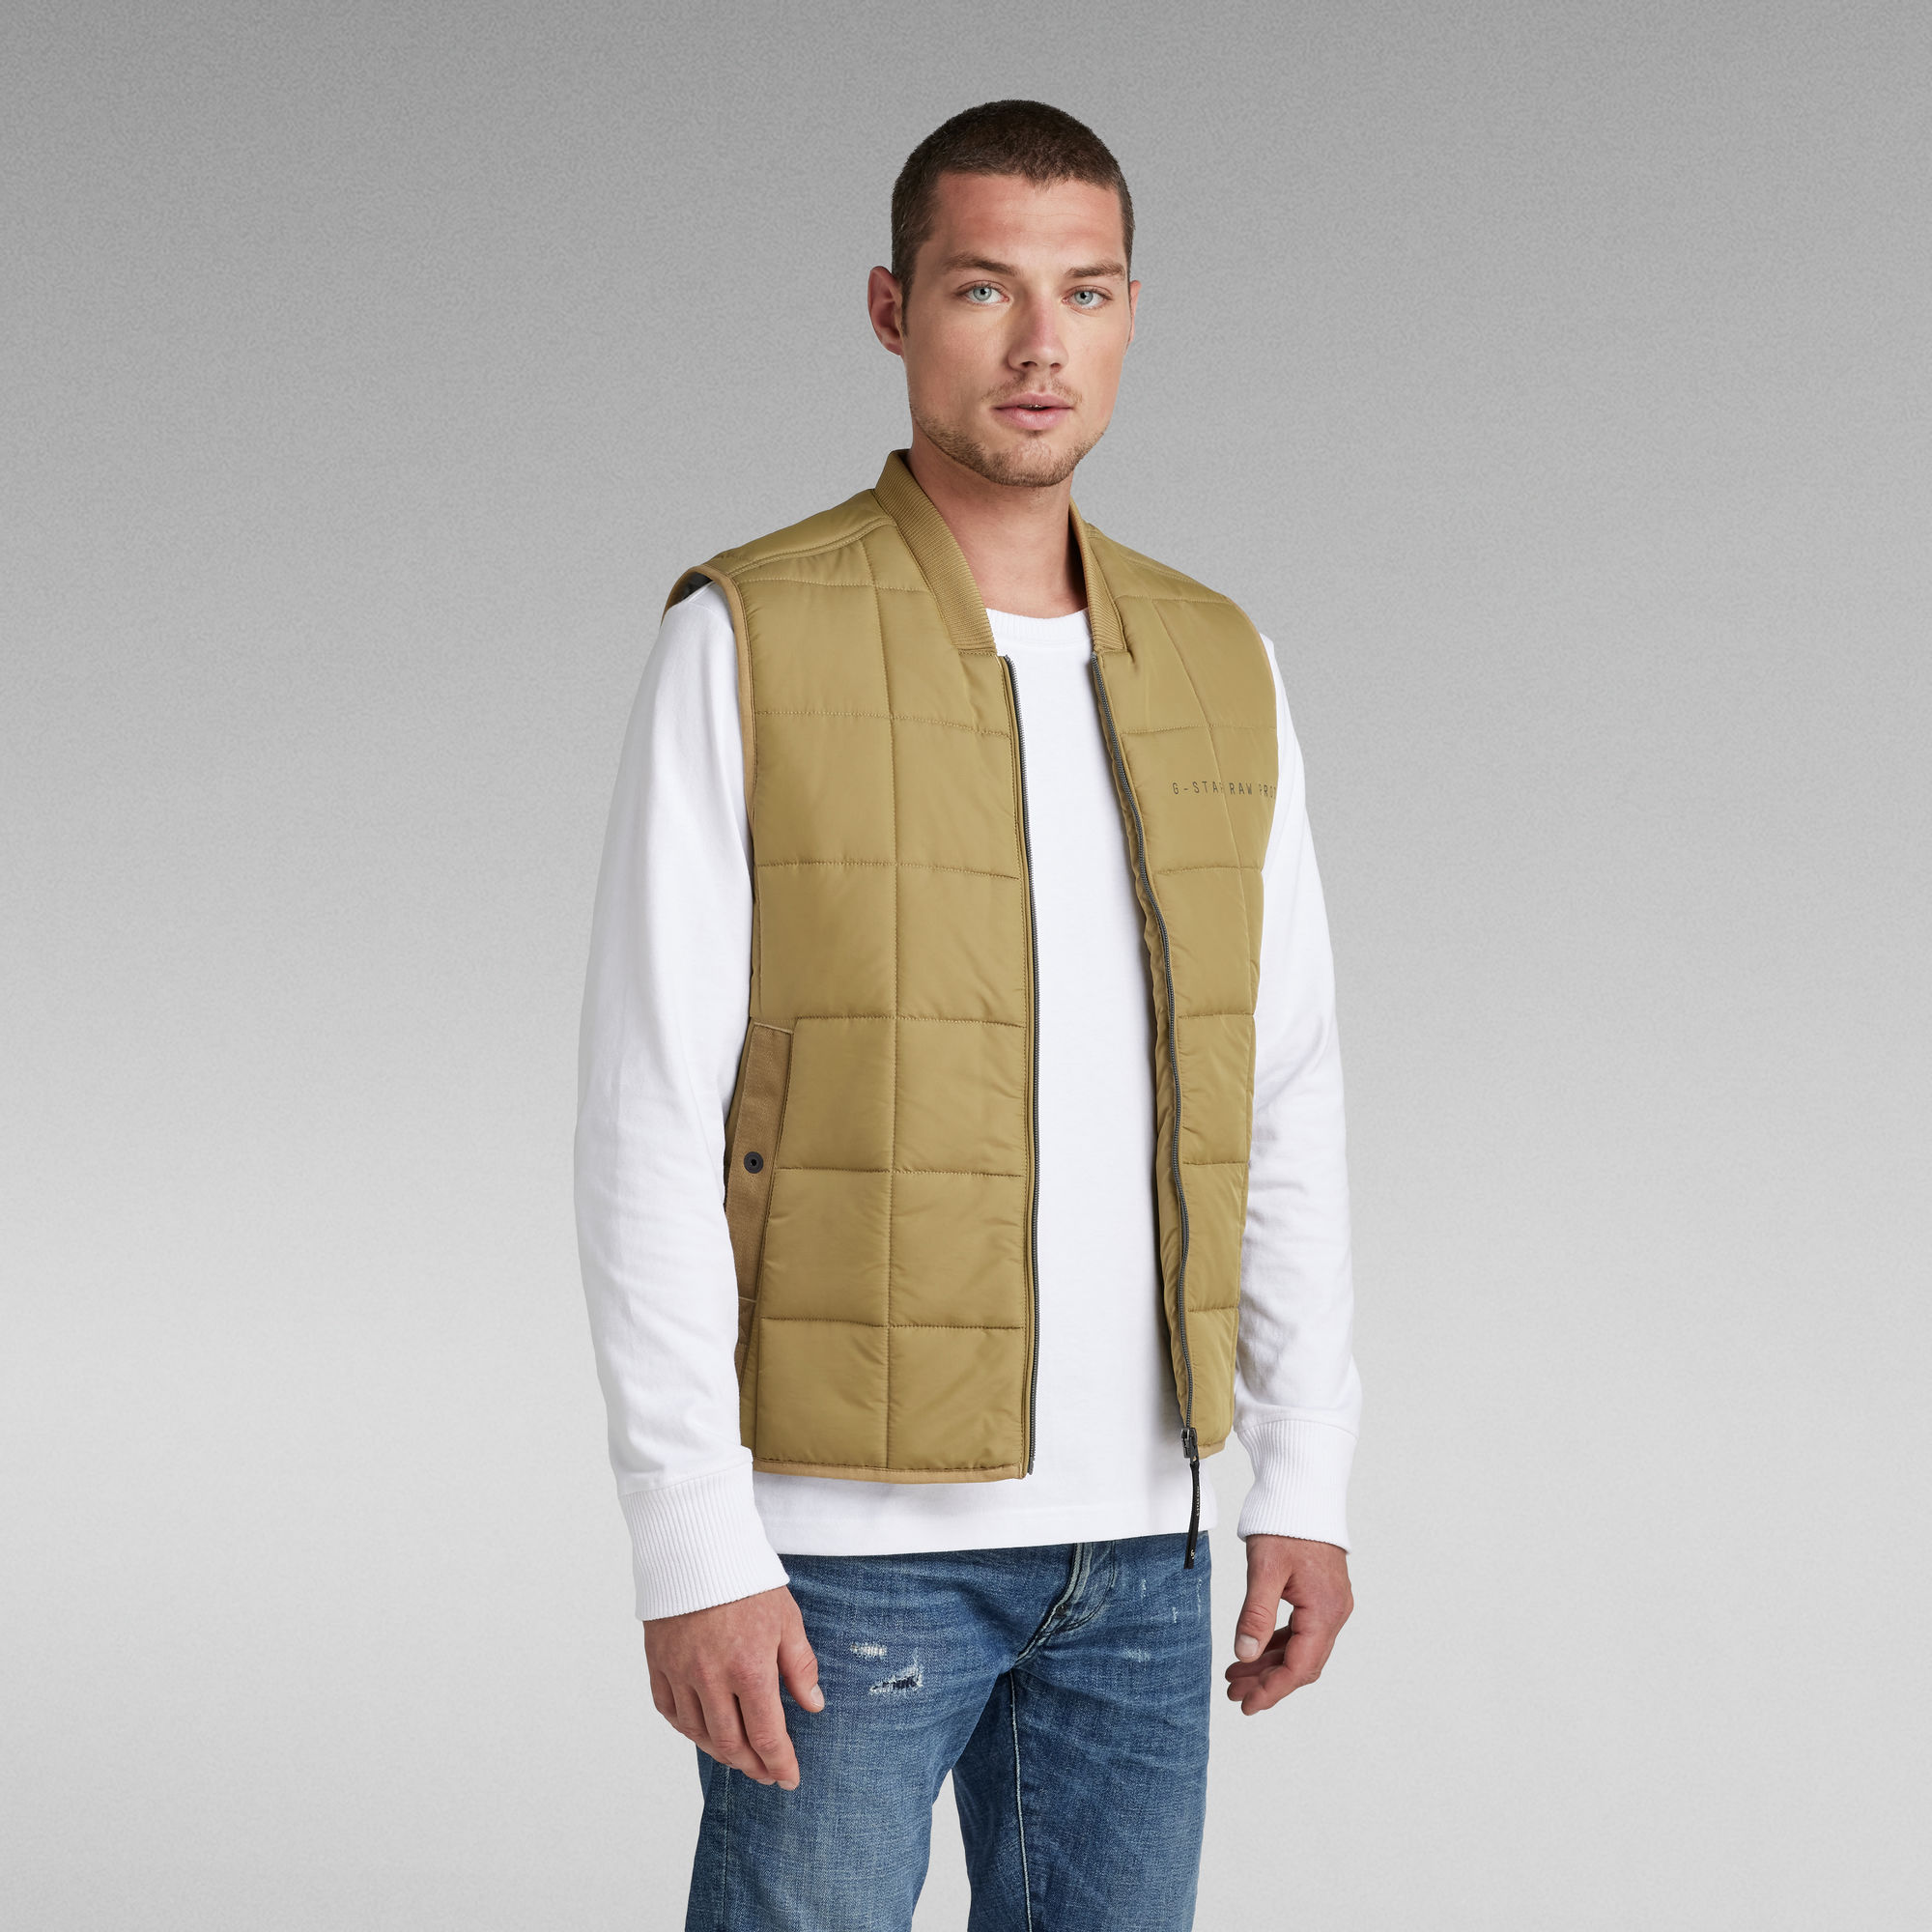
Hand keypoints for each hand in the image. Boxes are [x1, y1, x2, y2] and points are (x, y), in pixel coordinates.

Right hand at [644, 1584, 823, 1787]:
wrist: (697, 1548)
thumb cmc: (747, 1582)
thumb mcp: (787, 1620)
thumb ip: (800, 1667)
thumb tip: (813, 1706)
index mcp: (749, 1670)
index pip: (767, 1736)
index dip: (780, 1764)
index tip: (789, 1779)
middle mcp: (711, 1679)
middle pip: (731, 1744)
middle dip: (753, 1766)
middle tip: (767, 1773)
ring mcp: (680, 1673)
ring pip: (699, 1733)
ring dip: (721, 1752)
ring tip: (739, 1756)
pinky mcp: (658, 1664)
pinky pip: (669, 1712)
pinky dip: (687, 1729)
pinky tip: (702, 1731)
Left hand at [1225, 1534, 1352, 1714]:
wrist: (1303, 1491)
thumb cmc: (1286, 1524)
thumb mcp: (1265, 1570)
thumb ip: (1256, 1615)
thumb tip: (1245, 1655)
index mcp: (1325, 1611)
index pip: (1299, 1667)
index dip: (1272, 1690)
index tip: (1247, 1705)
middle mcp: (1334, 1612)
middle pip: (1302, 1663)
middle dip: (1268, 1681)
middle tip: (1234, 1692)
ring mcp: (1330, 1604)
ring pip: (1301, 1649)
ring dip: (1270, 1664)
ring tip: (1237, 1675)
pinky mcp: (1322, 1595)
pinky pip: (1301, 1631)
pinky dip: (1278, 1644)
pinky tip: (1255, 1650)